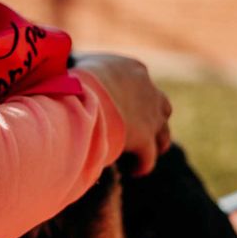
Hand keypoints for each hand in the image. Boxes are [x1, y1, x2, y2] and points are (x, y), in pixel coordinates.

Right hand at [73, 53, 171, 176]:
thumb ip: (88, 71)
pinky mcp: (144, 139)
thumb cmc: (73, 80)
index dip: (135, 97)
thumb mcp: (83, 66)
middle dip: (154, 119)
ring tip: (143, 154)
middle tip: (143, 130)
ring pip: (163, 134)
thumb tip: (72, 76)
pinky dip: (143, 164)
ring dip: (156, 143)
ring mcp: (150, 116)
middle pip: (162, 108)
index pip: (142, 82)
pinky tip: (135, 171)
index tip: (123, 108)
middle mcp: (149, 90)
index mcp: (134, 69)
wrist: (80, 96)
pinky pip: (149, 157)